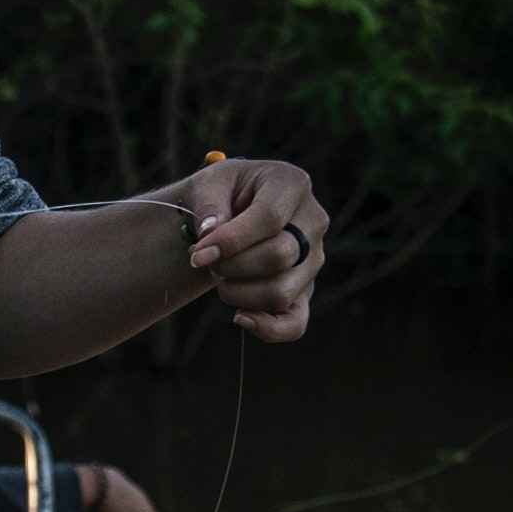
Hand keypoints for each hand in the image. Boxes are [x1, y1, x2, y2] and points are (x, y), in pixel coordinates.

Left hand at [178, 153, 327, 342]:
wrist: (232, 209)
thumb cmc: (223, 193)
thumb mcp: (210, 182)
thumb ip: (209, 203)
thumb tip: (210, 233)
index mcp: (293, 185)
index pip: (269, 219)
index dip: (231, 241)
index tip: (199, 253)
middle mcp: (313, 222)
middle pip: (279, 257)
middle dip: (232, 266)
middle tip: (206, 261)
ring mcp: (313, 260)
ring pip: (281, 292)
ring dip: (238, 293)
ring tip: (220, 278)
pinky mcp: (305, 290)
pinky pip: (295, 323)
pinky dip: (267, 329)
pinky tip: (239, 317)